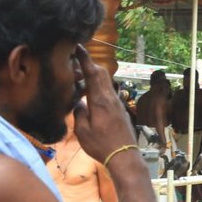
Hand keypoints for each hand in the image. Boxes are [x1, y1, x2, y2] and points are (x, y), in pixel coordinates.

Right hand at [71, 45, 135, 163]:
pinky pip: (109, 92)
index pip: (92, 73)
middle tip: (77, 61)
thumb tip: (79, 102)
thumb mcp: (82, 131)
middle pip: (101, 74)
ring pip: (106, 83)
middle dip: (89, 64)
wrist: (124, 155)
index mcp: (100, 100)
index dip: (85, 59)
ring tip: (81, 79)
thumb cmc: (101, 145)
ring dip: (94, 77)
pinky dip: (99, 88)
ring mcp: (117, 103)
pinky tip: (92, 96)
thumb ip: (79, 113)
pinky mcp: (120, 109)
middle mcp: (111, 98)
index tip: (79, 46)